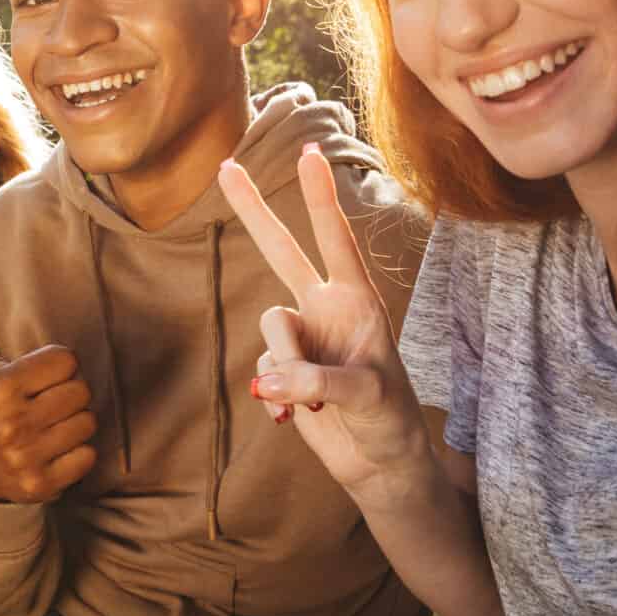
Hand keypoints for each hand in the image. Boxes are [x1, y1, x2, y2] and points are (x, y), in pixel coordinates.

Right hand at [0, 276, 97, 503]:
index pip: (66, 360)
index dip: (57, 364)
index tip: (39, 375)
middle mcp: (12, 425)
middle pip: (81, 390)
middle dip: (68, 391)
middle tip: (46, 399)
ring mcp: (27, 458)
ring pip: (88, 422)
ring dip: (75, 421)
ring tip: (50, 423)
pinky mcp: (43, 484)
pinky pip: (88, 455)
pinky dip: (78, 451)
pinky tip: (54, 447)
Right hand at [220, 142, 427, 487]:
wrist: (380, 463)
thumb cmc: (390, 421)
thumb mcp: (366, 397)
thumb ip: (317, 381)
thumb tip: (268, 381)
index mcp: (357, 301)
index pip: (335, 240)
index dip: (320, 198)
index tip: (310, 152)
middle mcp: (325, 309)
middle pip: (282, 250)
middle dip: (254, 210)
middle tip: (226, 166)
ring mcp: (302, 338)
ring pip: (269, 330)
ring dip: (284, 369)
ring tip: (310, 402)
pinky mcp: (283, 370)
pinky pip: (262, 370)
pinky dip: (274, 398)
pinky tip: (293, 419)